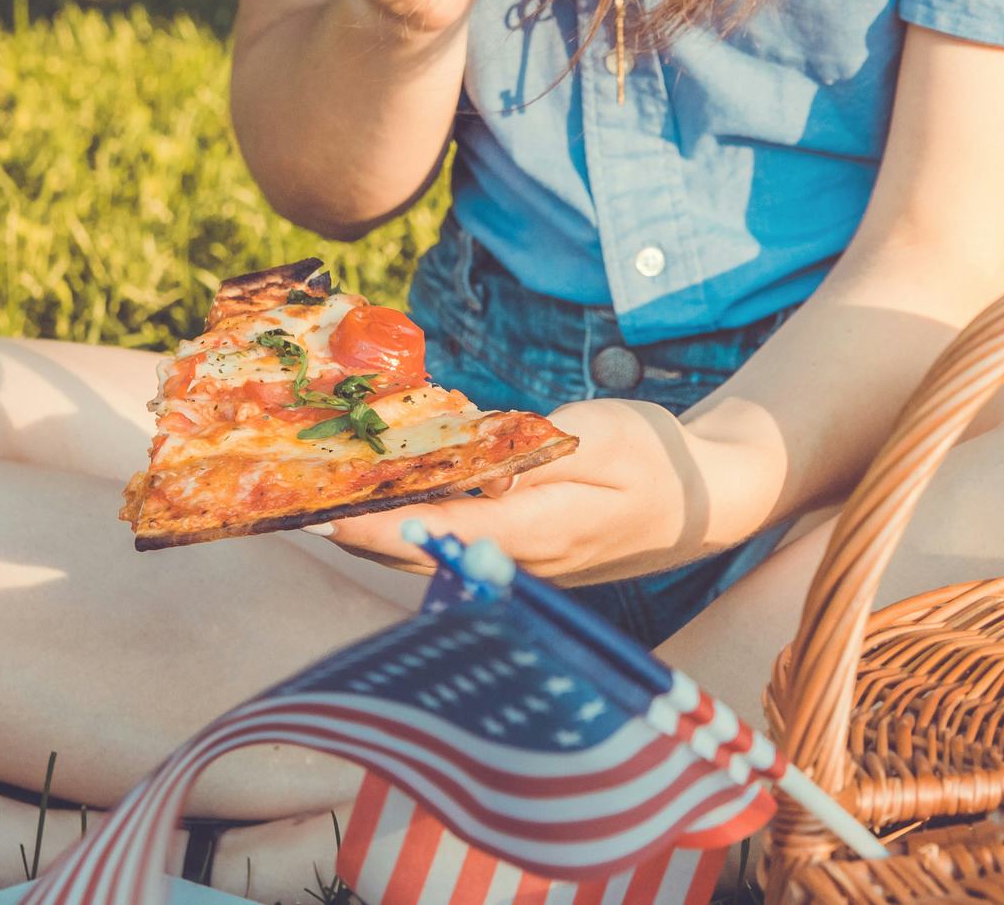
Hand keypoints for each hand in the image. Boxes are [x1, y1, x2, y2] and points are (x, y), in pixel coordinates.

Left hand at [325, 398, 759, 583]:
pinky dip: (412, 526)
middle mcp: (523, 562)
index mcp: (540, 530)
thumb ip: (536, 451)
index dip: (372, 524)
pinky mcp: (527, 560)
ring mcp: (524, 568)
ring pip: (432, 556)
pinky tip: (390, 500)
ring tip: (322, 499)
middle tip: (293, 501)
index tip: (318, 514)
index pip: (438, 532)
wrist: (709, 500)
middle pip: (419, 553)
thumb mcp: (604, 436)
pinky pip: (455, 548)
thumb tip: (470, 465)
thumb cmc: (659, 458)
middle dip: (355, 529)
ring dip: (376, 530)